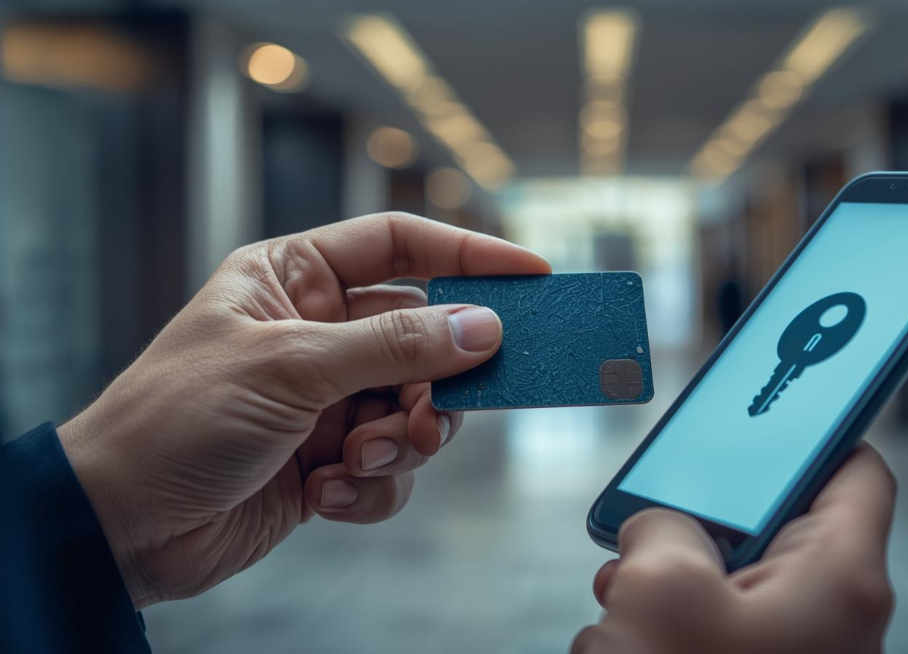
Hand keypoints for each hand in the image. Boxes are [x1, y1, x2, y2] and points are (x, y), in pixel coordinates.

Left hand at [56, 212, 549, 608]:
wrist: (122, 526)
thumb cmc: (178, 419)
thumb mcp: (289, 367)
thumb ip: (393, 346)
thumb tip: (483, 327)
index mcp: (295, 278)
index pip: (400, 246)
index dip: (468, 254)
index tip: (532, 274)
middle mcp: (319, 332)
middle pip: (425, 337)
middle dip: (436, 382)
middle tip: (434, 414)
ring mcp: (328, 397)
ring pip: (417, 407)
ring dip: (403, 441)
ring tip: (363, 461)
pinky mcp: (331, 459)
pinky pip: (391, 466)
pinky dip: (373, 486)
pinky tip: (328, 497)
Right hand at [573, 445, 895, 653]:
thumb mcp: (659, 585)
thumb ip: (662, 523)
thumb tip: (658, 529)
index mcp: (841, 576)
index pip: (855, 465)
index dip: (812, 423)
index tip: (767, 397)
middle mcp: (829, 613)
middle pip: (777, 518)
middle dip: (704, 514)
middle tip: (660, 517)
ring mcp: (791, 651)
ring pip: (730, 573)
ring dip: (670, 575)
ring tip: (632, 598)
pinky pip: (712, 622)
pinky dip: (667, 620)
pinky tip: (629, 640)